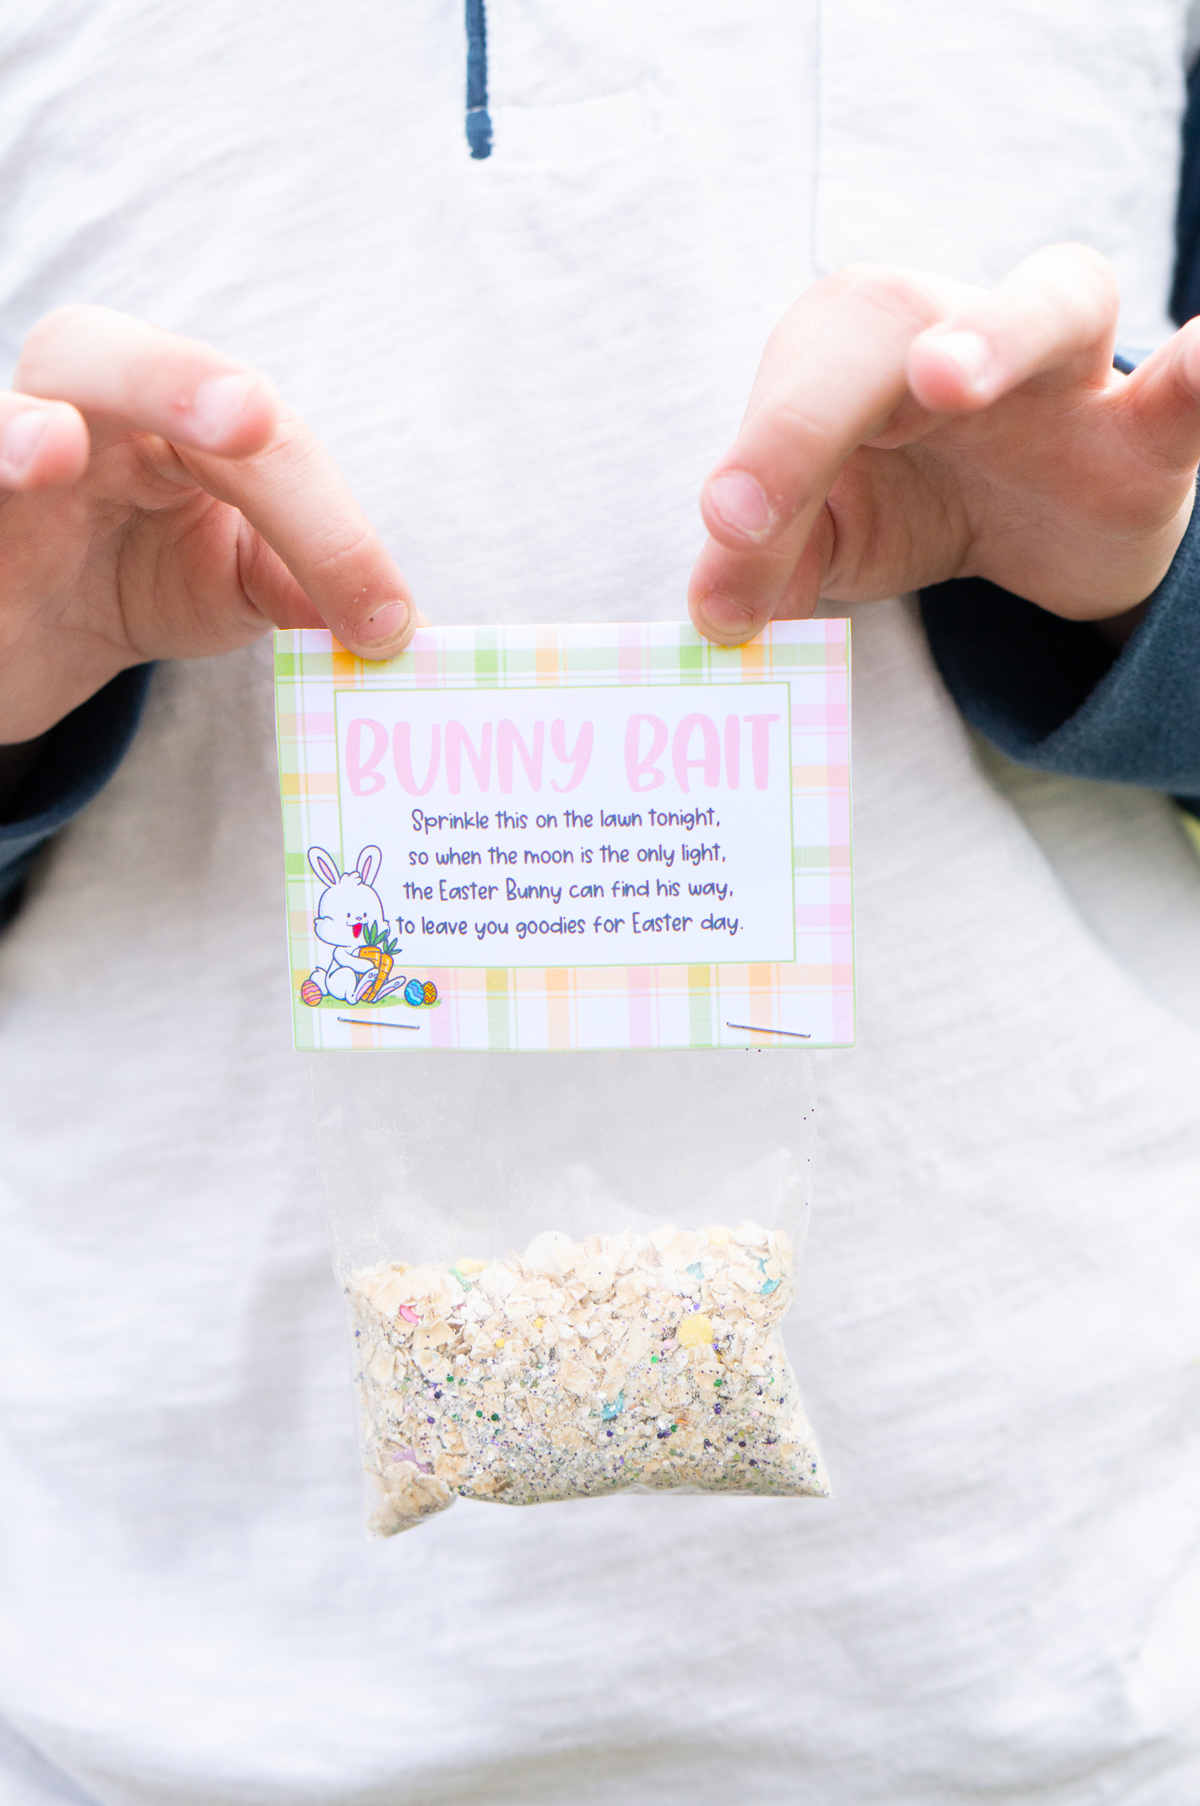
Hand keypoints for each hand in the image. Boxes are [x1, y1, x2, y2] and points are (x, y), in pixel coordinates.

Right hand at [0, 305, 418, 742]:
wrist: (35, 636)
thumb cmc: (142, 576)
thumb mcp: (237, 583)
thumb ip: (303, 585)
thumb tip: (389, 624)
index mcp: (171, 403)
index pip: (261, 443)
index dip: (329, 531)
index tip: (384, 622)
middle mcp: (78, 400)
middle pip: (116, 362)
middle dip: (177, 381)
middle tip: (242, 421)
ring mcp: (2, 452)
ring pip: (3, 414)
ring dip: (22, 433)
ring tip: (53, 453)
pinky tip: (12, 480)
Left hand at [688, 244, 1199, 643]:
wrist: (1039, 530)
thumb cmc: (912, 505)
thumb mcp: (830, 541)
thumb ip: (768, 564)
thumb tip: (714, 615)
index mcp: (853, 353)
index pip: (797, 385)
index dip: (761, 451)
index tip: (727, 527)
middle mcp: (953, 333)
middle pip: (890, 325)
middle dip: (824, 401)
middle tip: (769, 487)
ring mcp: (1062, 374)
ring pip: (1052, 302)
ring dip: (994, 332)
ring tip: (946, 379)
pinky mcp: (1147, 434)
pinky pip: (1186, 390)